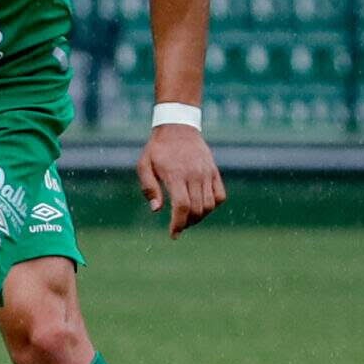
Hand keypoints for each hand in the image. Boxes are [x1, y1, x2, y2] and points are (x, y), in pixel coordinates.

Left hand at [137, 123, 223, 238]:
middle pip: (197, 209)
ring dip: (199, 217)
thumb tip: (156, 210)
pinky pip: (220, 196)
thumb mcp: (144, 165)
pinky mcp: (214, 172)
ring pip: (209, 205)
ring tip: (187, 218)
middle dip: (187, 223)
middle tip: (178, 226)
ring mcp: (207, 173)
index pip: (181, 206)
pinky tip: (201, 207)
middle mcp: (194, 175)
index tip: (173, 235)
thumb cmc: (157, 149)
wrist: (178, 128)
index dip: (178, 223)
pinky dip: (212, 206)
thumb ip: (149, 188)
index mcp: (175, 174)